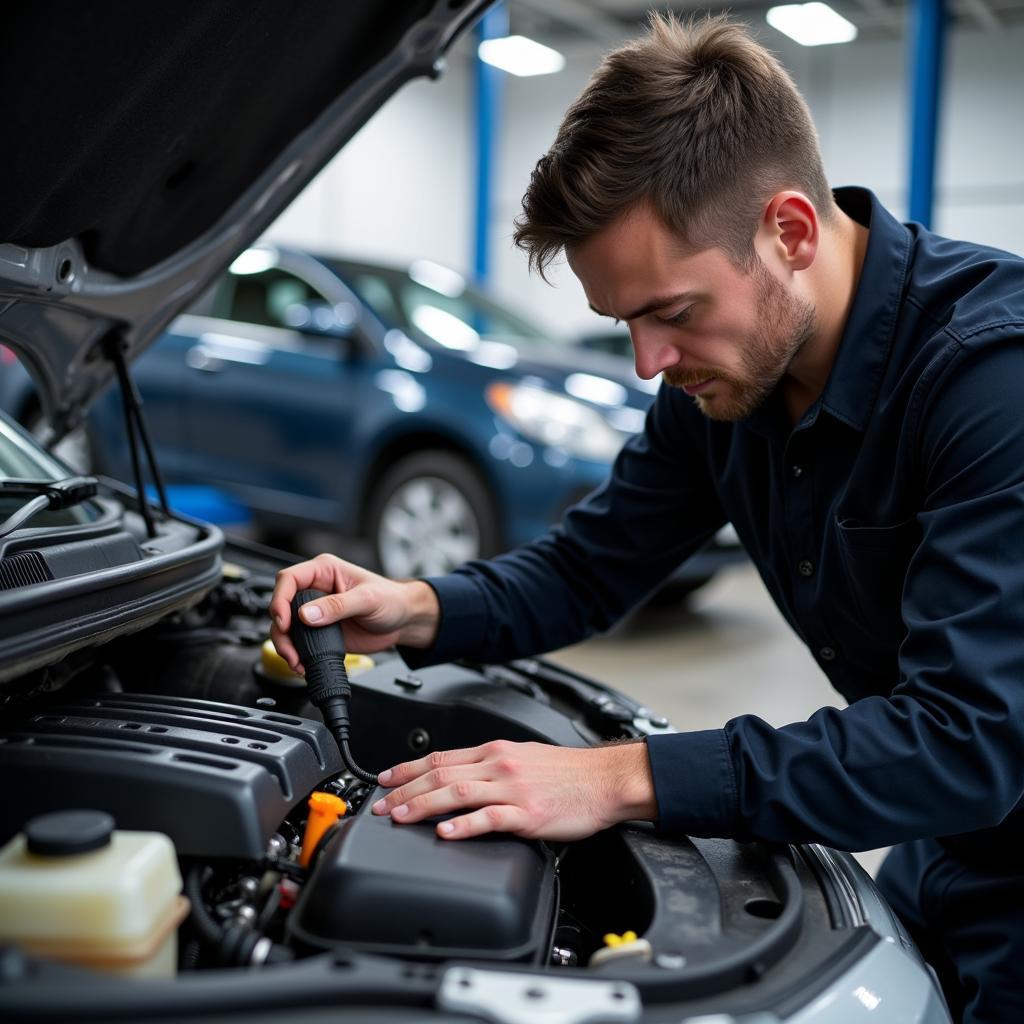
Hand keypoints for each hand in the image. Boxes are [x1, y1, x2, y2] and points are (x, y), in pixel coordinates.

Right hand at [269, 553, 439, 672]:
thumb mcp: (368, 599)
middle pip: (281, 605)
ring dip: (285, 645)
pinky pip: (298, 641)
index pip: (289, 579)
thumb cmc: (392, 600)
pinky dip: (296, 653)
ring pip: (286, 626)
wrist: (404, 622)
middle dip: (280, 629)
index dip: (280, 599)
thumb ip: (338, 606)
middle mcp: (316, 589)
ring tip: (296, 661)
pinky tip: (302, 663)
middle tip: (289, 648)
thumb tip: (307, 614)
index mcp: (325, 571)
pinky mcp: (319, 631)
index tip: (284, 620)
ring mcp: (316, 611)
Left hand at [371, 739, 656, 841]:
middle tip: (380, 806)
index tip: (384, 780)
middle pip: (440, 773)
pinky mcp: (528, 812)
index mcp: (495, 751)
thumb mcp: (523, 757)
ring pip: (457, 792)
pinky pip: (489, 817)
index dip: (407, 768)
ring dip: (423, 805)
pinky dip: (464, 824)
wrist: (605, 779)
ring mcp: (512, 788)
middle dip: (404, 790)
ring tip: (399, 817)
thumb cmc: (568, 772)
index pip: (440, 756)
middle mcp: (499, 765)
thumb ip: (491, 765)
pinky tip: (446, 832)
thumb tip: (459, 776)